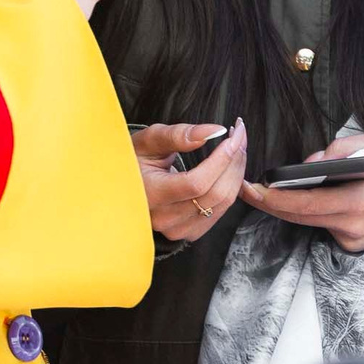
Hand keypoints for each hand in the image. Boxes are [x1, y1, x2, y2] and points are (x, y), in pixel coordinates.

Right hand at [134, 120, 247, 243]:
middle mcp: (163, 218)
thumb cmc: (134, 160)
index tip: (232, 135)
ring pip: (222, 203)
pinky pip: (221, 211)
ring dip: (236, 173)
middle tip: (239, 136)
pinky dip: (231, 188)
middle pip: (214, 194)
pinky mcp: (189, 232)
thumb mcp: (149, 141)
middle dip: (234, 161)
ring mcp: (177, 229)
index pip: (196, 182)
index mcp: (150, 194)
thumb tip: (214, 131)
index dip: (221, 159)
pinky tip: (230, 169)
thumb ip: (179, 135)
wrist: (124, 186)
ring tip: (236, 148)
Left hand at [241, 131, 363, 253]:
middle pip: (298, 218)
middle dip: (272, 202)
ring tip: (286, 187)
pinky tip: (320, 197)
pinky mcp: (355, 247)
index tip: (251, 187)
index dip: (271, 198)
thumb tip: (309, 163)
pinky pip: (328, 226)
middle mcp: (352, 228)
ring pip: (312, 222)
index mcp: (357, 202)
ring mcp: (353, 242)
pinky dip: (320, 212)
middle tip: (252, 188)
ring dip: (298, 205)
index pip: (301, 204)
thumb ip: (339, 149)